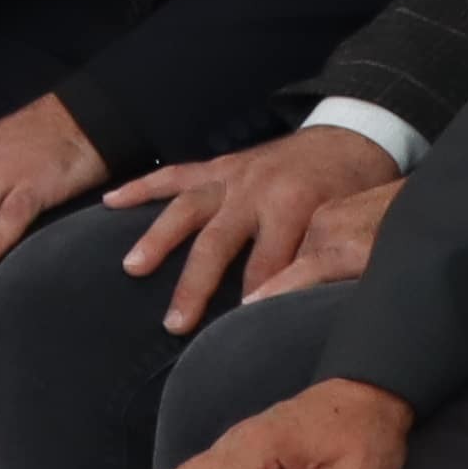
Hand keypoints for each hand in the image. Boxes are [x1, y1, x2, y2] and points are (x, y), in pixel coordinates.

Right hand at [113, 124, 402, 328]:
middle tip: (174, 323)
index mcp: (296, 207)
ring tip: (132, 267)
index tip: (232, 334)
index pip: (268, 266)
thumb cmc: (356, 186)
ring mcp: (233, 176)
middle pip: (218, 244)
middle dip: (195, 286)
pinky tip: (111, 202)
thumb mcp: (352, 225)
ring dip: (158, 239)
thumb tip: (303, 308)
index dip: (252, 301)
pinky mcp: (220, 166)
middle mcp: (257, 191)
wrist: (354, 134)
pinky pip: (175, 175)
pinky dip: (142, 187)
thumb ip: (325, 260)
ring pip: (186, 209)